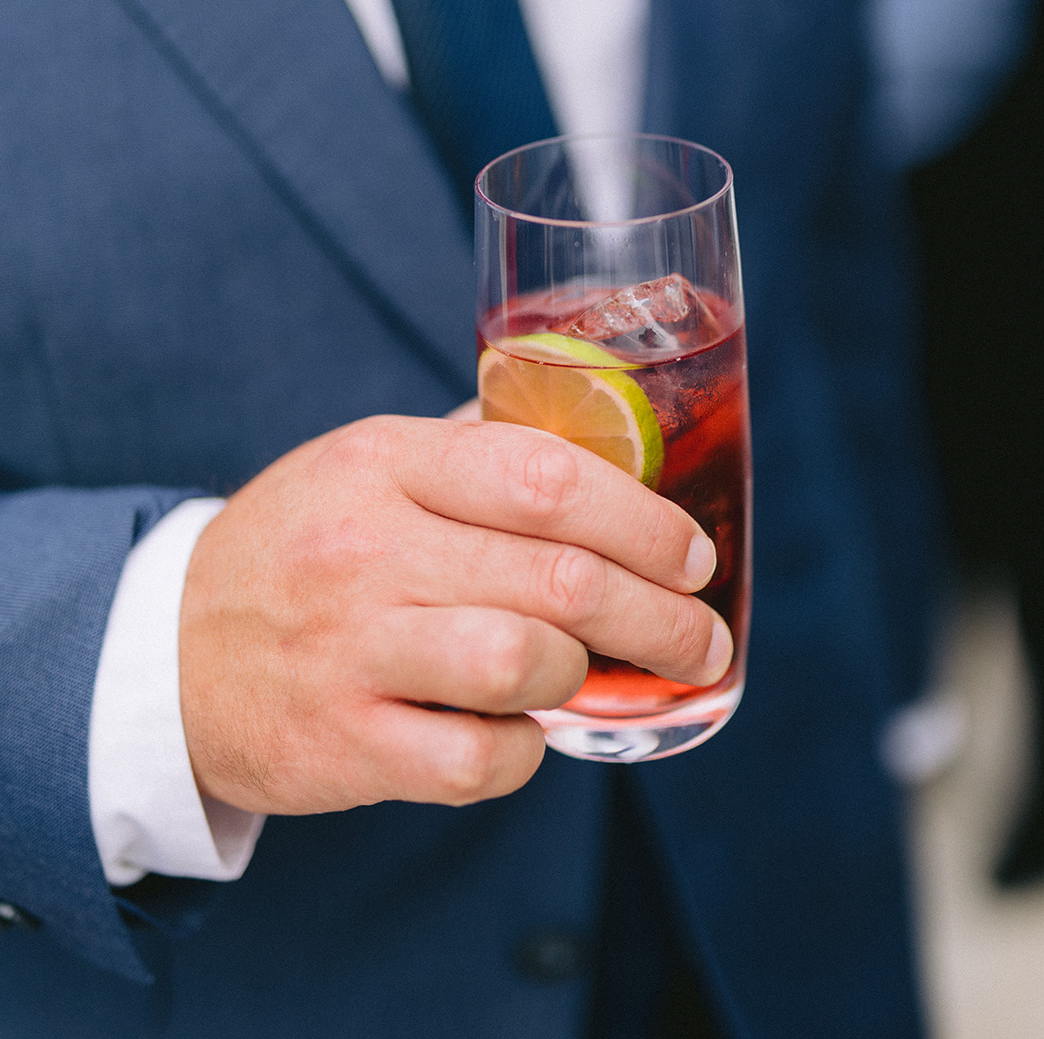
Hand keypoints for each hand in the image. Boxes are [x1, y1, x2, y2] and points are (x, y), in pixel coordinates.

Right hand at [179, 416, 727, 814]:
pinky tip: (523, 733)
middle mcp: (368, 547)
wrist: (167, 651)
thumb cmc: (302, 548)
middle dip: (658, 616)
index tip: (692, 554)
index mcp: (385, 461)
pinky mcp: (340, 744)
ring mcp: (350, 649)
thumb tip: (614, 461)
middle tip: (700, 639)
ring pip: (526, 664)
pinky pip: (478, 760)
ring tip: (596, 678)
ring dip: (584, 677)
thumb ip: (475, 458)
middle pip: (557, 578)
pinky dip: (525, 753)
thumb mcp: (367, 466)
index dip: (640, 519)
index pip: (545, 476)